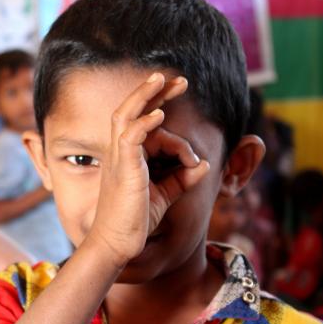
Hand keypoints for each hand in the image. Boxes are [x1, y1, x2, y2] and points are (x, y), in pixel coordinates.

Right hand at [89, 73, 209, 266]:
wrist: (117, 244)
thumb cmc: (135, 220)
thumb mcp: (165, 195)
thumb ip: (182, 178)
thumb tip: (206, 165)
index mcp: (128, 156)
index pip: (141, 120)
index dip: (158, 103)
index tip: (177, 91)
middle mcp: (120, 152)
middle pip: (132, 110)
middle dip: (154, 91)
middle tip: (178, 79)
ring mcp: (119, 159)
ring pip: (126, 116)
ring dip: (145, 96)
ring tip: (163, 80)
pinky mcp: (124, 170)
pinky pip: (131, 138)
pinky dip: (145, 124)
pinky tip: (159, 115)